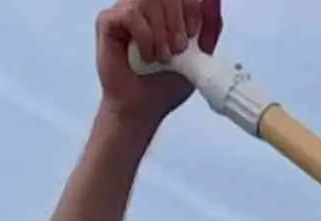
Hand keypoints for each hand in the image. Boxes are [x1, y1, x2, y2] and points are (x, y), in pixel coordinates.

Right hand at [96, 0, 223, 123]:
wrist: (142, 110)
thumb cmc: (165, 85)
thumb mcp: (198, 58)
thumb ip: (208, 28)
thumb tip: (213, 2)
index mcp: (165, 9)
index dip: (190, 6)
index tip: (192, 33)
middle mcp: (144, 4)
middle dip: (177, 20)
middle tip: (177, 50)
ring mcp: (125, 9)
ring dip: (160, 31)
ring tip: (162, 57)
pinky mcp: (107, 21)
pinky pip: (130, 13)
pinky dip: (144, 37)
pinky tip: (147, 56)